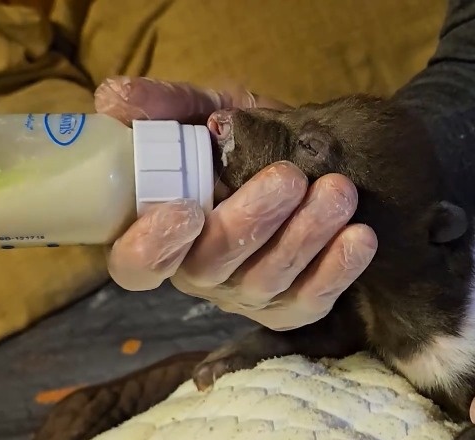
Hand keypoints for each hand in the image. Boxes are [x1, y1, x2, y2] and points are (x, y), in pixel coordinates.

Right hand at [94, 77, 377, 330]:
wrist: (307, 155)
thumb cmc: (241, 139)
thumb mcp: (206, 111)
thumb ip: (167, 105)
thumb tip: (115, 97)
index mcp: (161, 233)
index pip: (137, 264)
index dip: (153, 247)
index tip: (185, 209)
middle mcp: (199, 272)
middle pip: (211, 266)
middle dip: (251, 222)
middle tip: (289, 178)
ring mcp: (247, 294)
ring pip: (267, 279)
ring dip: (304, 236)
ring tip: (337, 191)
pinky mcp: (294, 307)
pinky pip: (312, 299)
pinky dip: (338, 269)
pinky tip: (359, 236)